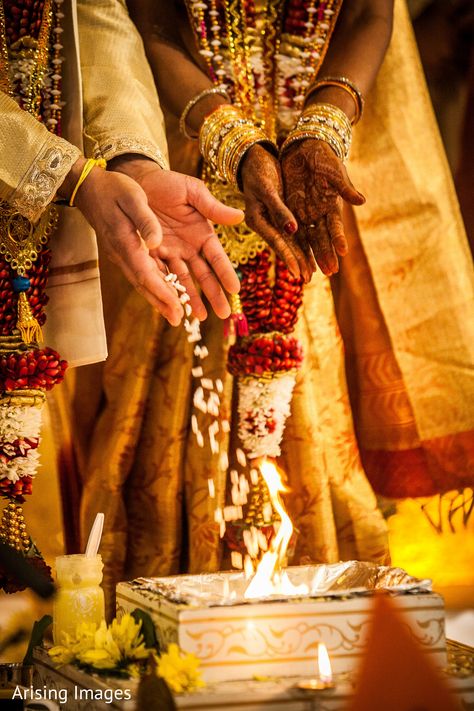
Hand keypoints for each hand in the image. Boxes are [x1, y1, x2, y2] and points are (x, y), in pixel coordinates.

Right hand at [61, 158, 183, 325]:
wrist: (90, 187)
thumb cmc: (114, 188)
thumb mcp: (132, 197)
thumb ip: (145, 220)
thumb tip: (157, 242)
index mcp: (126, 244)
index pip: (145, 274)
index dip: (161, 292)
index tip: (176, 308)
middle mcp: (123, 254)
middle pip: (144, 285)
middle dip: (161, 303)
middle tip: (178, 321)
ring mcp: (123, 255)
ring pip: (143, 282)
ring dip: (158, 299)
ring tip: (174, 315)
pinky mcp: (126, 251)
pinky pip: (141, 273)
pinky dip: (153, 286)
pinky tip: (165, 293)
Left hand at [111, 156, 242, 319]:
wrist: (137, 179)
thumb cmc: (168, 184)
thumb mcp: (193, 192)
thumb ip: (214, 208)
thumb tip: (240, 217)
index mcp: (202, 233)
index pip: (217, 258)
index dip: (226, 273)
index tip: (236, 290)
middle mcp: (188, 248)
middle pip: (204, 275)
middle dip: (214, 295)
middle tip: (225, 314)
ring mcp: (171, 253)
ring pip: (183, 280)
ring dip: (192, 298)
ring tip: (200, 317)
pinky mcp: (152, 256)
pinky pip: (160, 275)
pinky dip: (167, 290)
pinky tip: (174, 304)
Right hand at [240, 144, 313, 281]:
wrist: (254, 157)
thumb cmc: (258, 169)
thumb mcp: (267, 188)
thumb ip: (279, 209)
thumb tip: (293, 230)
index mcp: (257, 219)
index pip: (276, 241)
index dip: (289, 257)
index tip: (298, 272)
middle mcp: (265, 223)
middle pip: (284, 245)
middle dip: (297, 262)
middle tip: (308, 279)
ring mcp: (272, 220)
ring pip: (290, 242)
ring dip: (301, 256)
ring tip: (311, 273)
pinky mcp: (280, 214)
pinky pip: (293, 232)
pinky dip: (302, 243)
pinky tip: (310, 255)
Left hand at [281, 139, 364, 275]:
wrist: (304, 148)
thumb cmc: (323, 158)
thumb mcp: (334, 171)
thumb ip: (344, 187)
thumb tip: (362, 201)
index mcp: (332, 204)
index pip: (336, 225)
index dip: (339, 238)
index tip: (343, 252)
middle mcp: (319, 213)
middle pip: (322, 238)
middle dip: (326, 255)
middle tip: (330, 273)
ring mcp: (305, 214)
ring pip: (307, 240)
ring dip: (310, 257)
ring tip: (312, 275)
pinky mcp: (290, 211)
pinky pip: (291, 232)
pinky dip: (293, 246)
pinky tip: (295, 260)